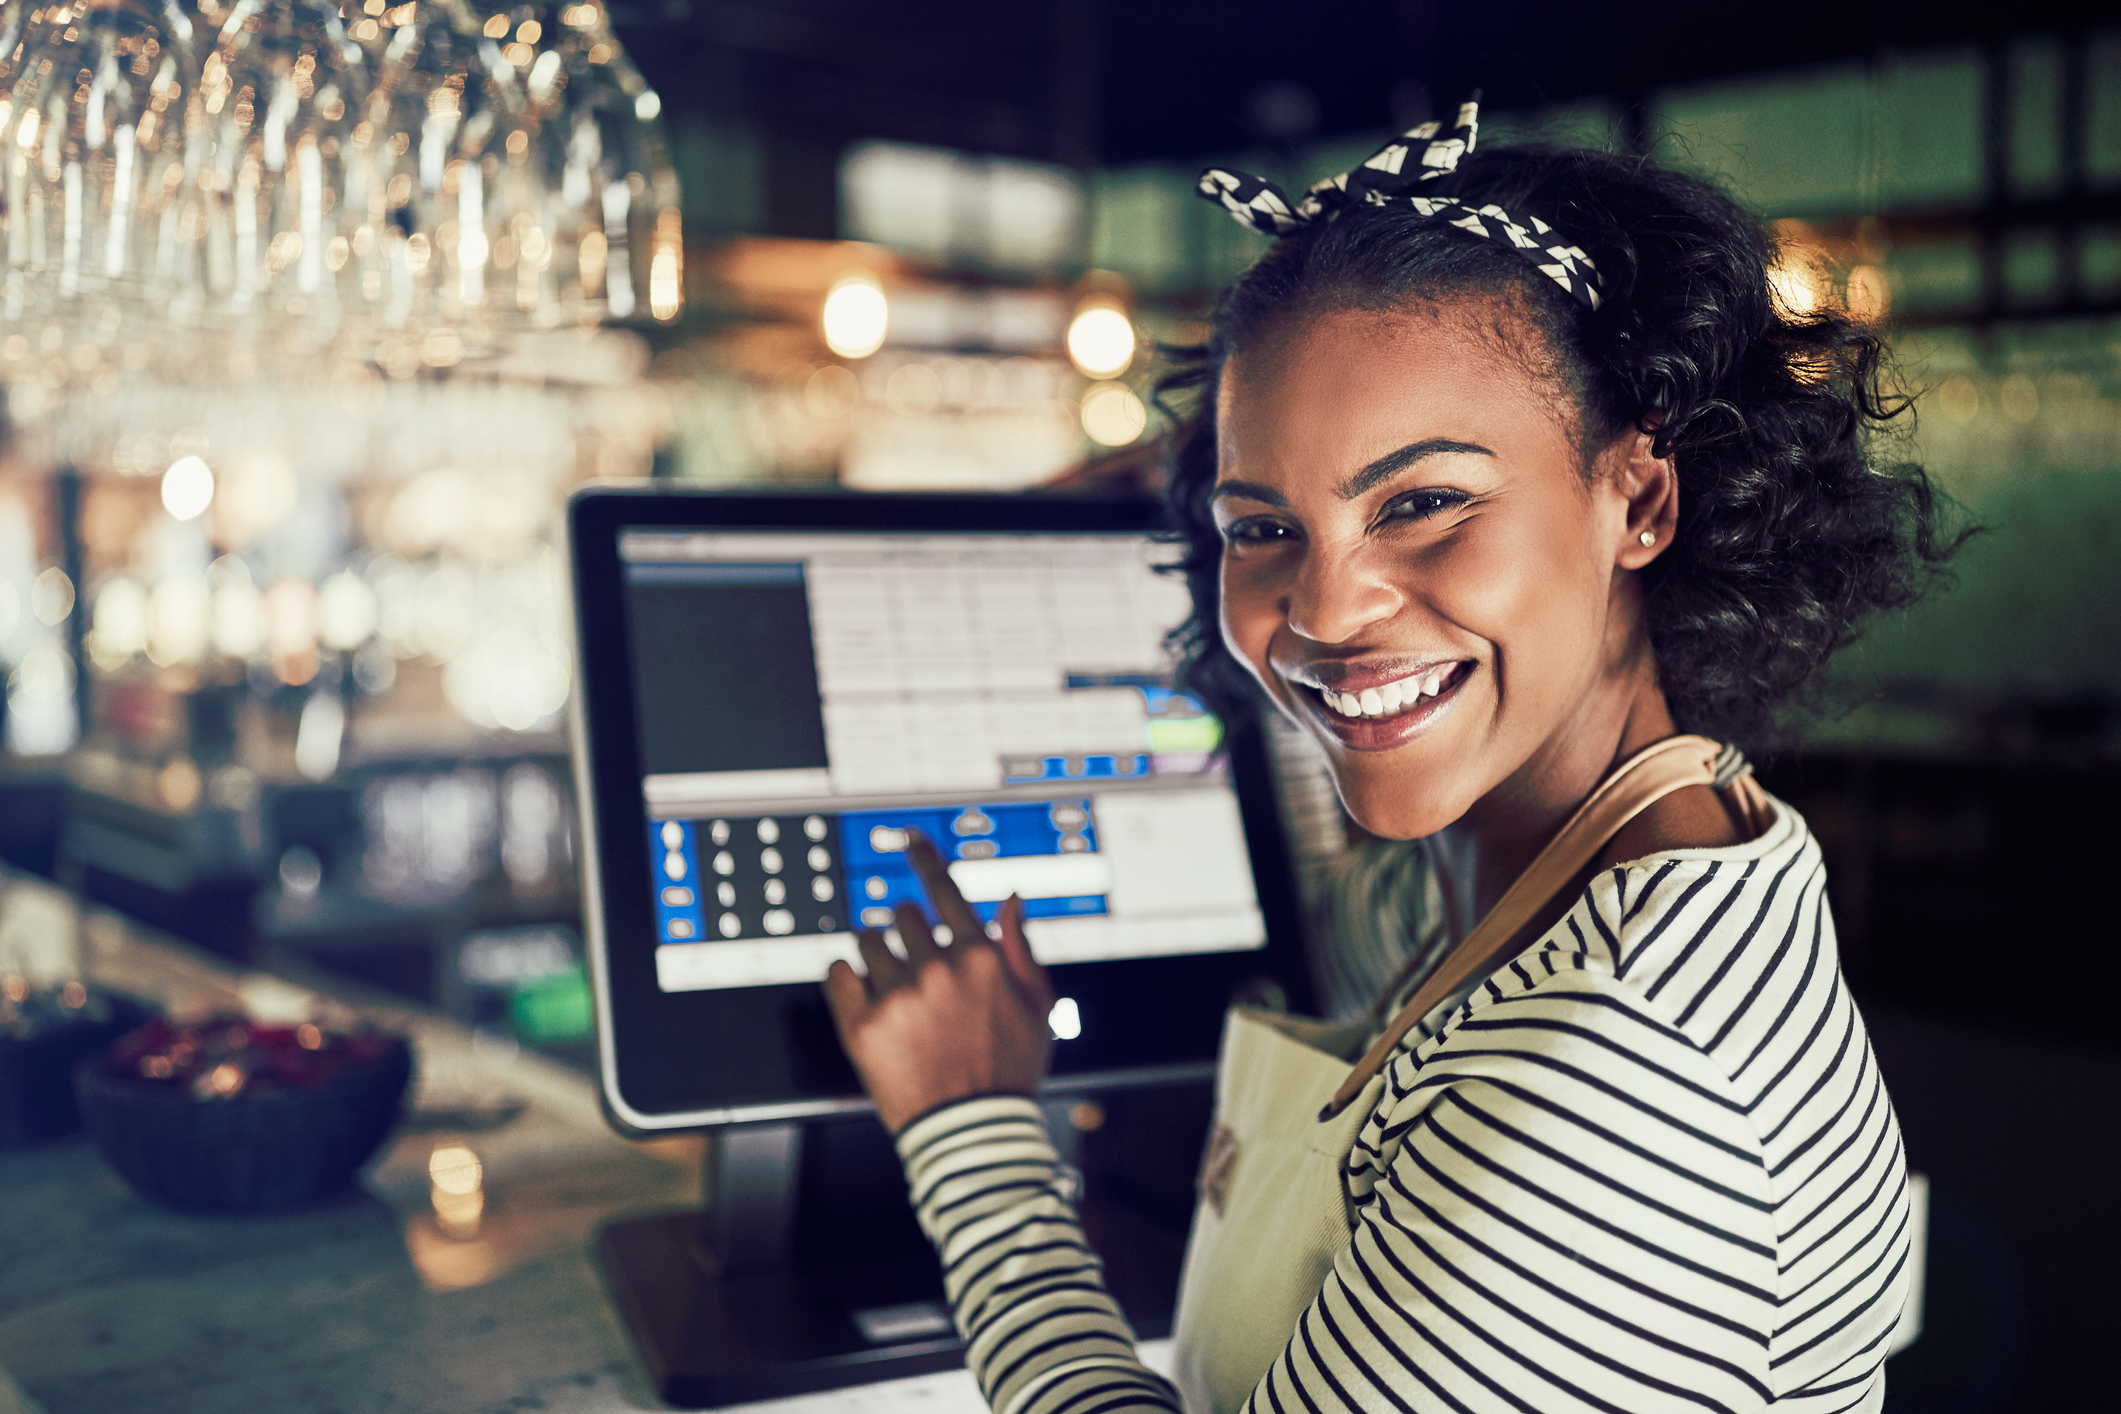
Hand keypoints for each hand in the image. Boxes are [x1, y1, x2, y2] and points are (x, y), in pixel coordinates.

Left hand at [824, 831, 1055, 1133]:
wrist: (972, 1131)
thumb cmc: (1010, 1069)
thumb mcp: (1037, 1006)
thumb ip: (1020, 947)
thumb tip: (1010, 899)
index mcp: (979, 958)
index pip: (944, 889)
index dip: (924, 858)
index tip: (909, 840)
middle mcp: (937, 970)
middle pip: (903, 915)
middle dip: (908, 933)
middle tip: (915, 965)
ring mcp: (897, 998)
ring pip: (868, 942)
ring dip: (876, 955)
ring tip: (891, 989)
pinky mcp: (862, 1027)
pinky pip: (837, 974)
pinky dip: (845, 978)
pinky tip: (862, 995)